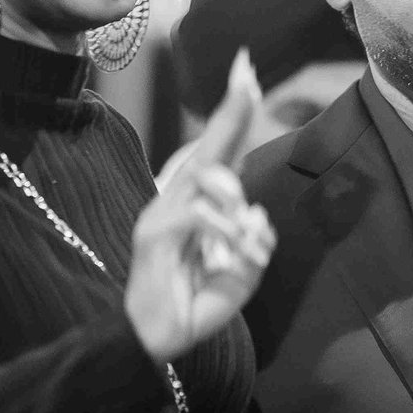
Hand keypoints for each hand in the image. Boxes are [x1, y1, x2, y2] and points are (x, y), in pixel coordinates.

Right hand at [127, 61, 275, 363]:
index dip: (235, 114)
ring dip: (236, 207)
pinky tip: (232, 255)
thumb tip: (258, 216)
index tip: (248, 74)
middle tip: (247, 72)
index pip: (220, 151)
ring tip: (243, 246)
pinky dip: (225, 233)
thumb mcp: (241, 274)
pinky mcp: (154, 234)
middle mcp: (176, 199)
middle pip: (208, 146)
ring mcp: (161, 213)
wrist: (158, 340)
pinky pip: (199, 214)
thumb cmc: (196, 303)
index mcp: (198, 203)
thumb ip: (254, 243)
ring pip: (207, 178)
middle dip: (231, 109)